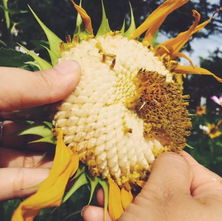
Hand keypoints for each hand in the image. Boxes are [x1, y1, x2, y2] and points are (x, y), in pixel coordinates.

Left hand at [0, 61, 79, 200]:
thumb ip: (28, 84)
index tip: (87, 97)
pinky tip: (61, 177)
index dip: (57, 96)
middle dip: (61, 131)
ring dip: (54, 160)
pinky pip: (14, 184)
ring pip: (26, 159)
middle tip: (93, 130)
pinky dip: (37, 181)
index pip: (30, 96)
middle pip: (32, 130)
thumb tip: (76, 69)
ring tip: (85, 155)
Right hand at [82, 152, 221, 220]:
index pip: (190, 169)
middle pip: (167, 193)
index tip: (135, 155)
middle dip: (135, 187)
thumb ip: (169, 165)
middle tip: (113, 179)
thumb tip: (168, 152)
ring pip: (150, 215)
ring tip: (98, 199)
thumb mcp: (165, 196)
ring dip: (121, 207)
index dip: (160, 160)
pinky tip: (97, 218)